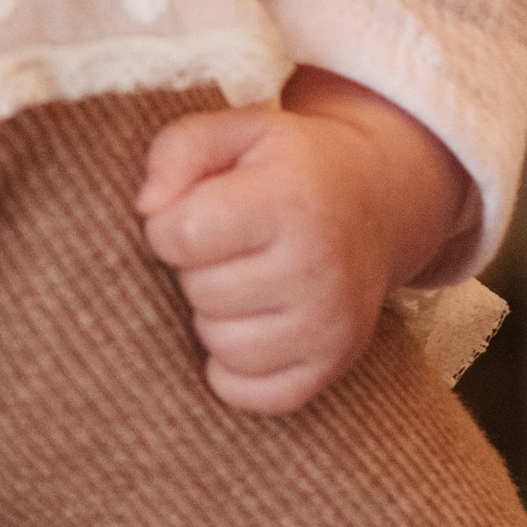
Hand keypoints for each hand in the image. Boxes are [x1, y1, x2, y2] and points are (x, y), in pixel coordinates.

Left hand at [135, 73, 470, 415]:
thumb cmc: (288, 167)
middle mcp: (317, 267)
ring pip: (222, 347)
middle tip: (228, 247)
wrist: (378, 199)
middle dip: (195, 269)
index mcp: (288, 201)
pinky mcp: (333, 366)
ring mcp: (330, 324)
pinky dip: (237, 370)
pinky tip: (249, 326)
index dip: (168, 224)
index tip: (192, 212)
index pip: (181, 235)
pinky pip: (253, 395)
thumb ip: (178, 150)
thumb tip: (148, 208)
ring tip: (241, 281)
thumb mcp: (236, 130)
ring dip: (214, 317)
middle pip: (199, 292)